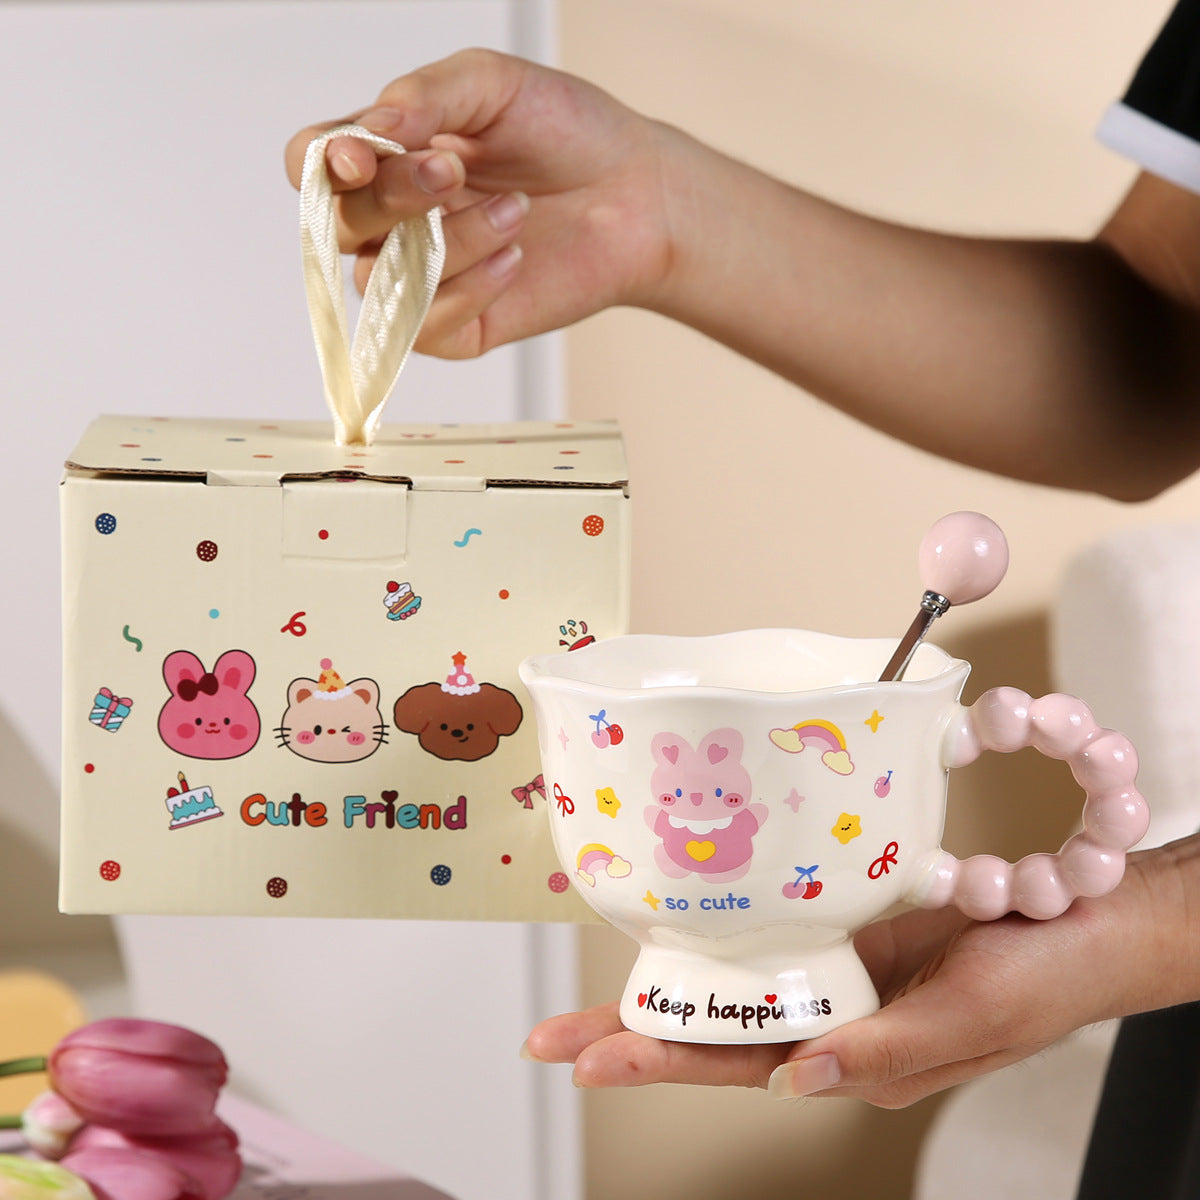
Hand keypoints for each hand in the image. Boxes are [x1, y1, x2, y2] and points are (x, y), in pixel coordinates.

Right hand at [285, 49, 677, 357]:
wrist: (637, 192)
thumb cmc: (567, 132)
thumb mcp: (493, 85)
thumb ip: (423, 96)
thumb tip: (366, 132)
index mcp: (388, 155)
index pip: (311, 166)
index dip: (319, 166)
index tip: (363, 153)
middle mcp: (395, 220)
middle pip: (337, 225)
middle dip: (394, 195)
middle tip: (454, 170)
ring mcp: (424, 276)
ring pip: (382, 279)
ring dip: (448, 243)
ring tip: (515, 212)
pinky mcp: (460, 326)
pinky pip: (426, 326)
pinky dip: (471, 288)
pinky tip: (516, 258)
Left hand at [524, 841, 1193, 1106]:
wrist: (1085, 920)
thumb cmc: (1042, 980)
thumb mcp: (966, 1023)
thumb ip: (883, 1053)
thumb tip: (798, 1078)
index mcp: (854, 1054)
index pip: (736, 1065)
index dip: (660, 1061)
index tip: (586, 1058)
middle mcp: (833, 1016)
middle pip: (716, 1031)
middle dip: (634, 1033)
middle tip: (551, 1035)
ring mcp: (837, 969)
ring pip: (736, 983)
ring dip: (668, 982)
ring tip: (595, 992)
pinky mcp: (850, 923)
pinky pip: (776, 931)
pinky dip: (725, 930)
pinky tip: (683, 923)